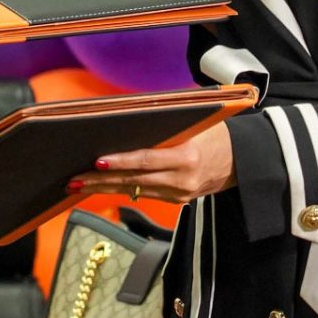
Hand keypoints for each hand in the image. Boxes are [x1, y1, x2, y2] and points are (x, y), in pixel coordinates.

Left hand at [68, 124, 235, 204]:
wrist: (244, 161)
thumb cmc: (216, 132)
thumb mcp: (194, 123)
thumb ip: (164, 123)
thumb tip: (128, 117)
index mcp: (187, 156)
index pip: (147, 160)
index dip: (121, 162)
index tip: (97, 161)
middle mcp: (182, 180)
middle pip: (134, 181)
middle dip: (101, 181)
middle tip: (73, 180)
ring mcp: (180, 194)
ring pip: (135, 190)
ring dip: (105, 188)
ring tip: (78, 185)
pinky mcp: (178, 201)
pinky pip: (145, 194)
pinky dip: (122, 189)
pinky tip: (102, 187)